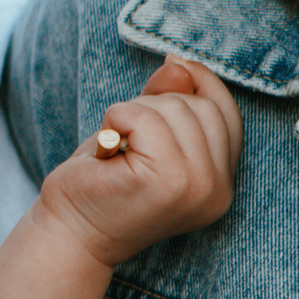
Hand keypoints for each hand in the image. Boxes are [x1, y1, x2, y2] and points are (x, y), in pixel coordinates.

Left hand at [34, 58, 240, 268]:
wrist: (70, 234)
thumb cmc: (103, 184)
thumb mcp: (141, 135)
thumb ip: (166, 102)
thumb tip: (180, 66)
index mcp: (221, 185)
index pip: (228, 116)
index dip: (203, 83)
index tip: (173, 65)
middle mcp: (218, 191)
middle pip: (202, 107)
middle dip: (157, 104)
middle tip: (126, 135)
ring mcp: (196, 188)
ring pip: (175, 107)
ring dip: (134, 113)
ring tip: (117, 146)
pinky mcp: (166, 182)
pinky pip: (144, 118)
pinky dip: (118, 119)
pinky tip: (107, 147)